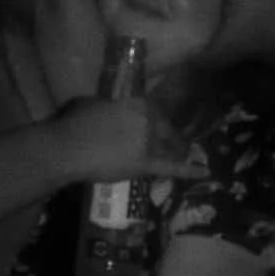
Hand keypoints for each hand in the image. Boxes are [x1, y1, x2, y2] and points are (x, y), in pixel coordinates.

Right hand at [53, 95, 189, 186]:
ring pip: (171, 148)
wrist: (68, 148)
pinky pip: (172, 168)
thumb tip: (116, 112)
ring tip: (186, 155)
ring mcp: (149, 143)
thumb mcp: (96, 103)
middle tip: (175, 143)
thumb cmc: (75, 123)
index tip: (160, 124)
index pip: (157, 110)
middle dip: (171, 137)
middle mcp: (149, 121)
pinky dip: (190, 170)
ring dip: (178, 151)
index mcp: (138, 103)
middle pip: (167, 129)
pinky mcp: (146, 164)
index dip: (159, 119)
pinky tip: (206, 173)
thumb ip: (113, 107)